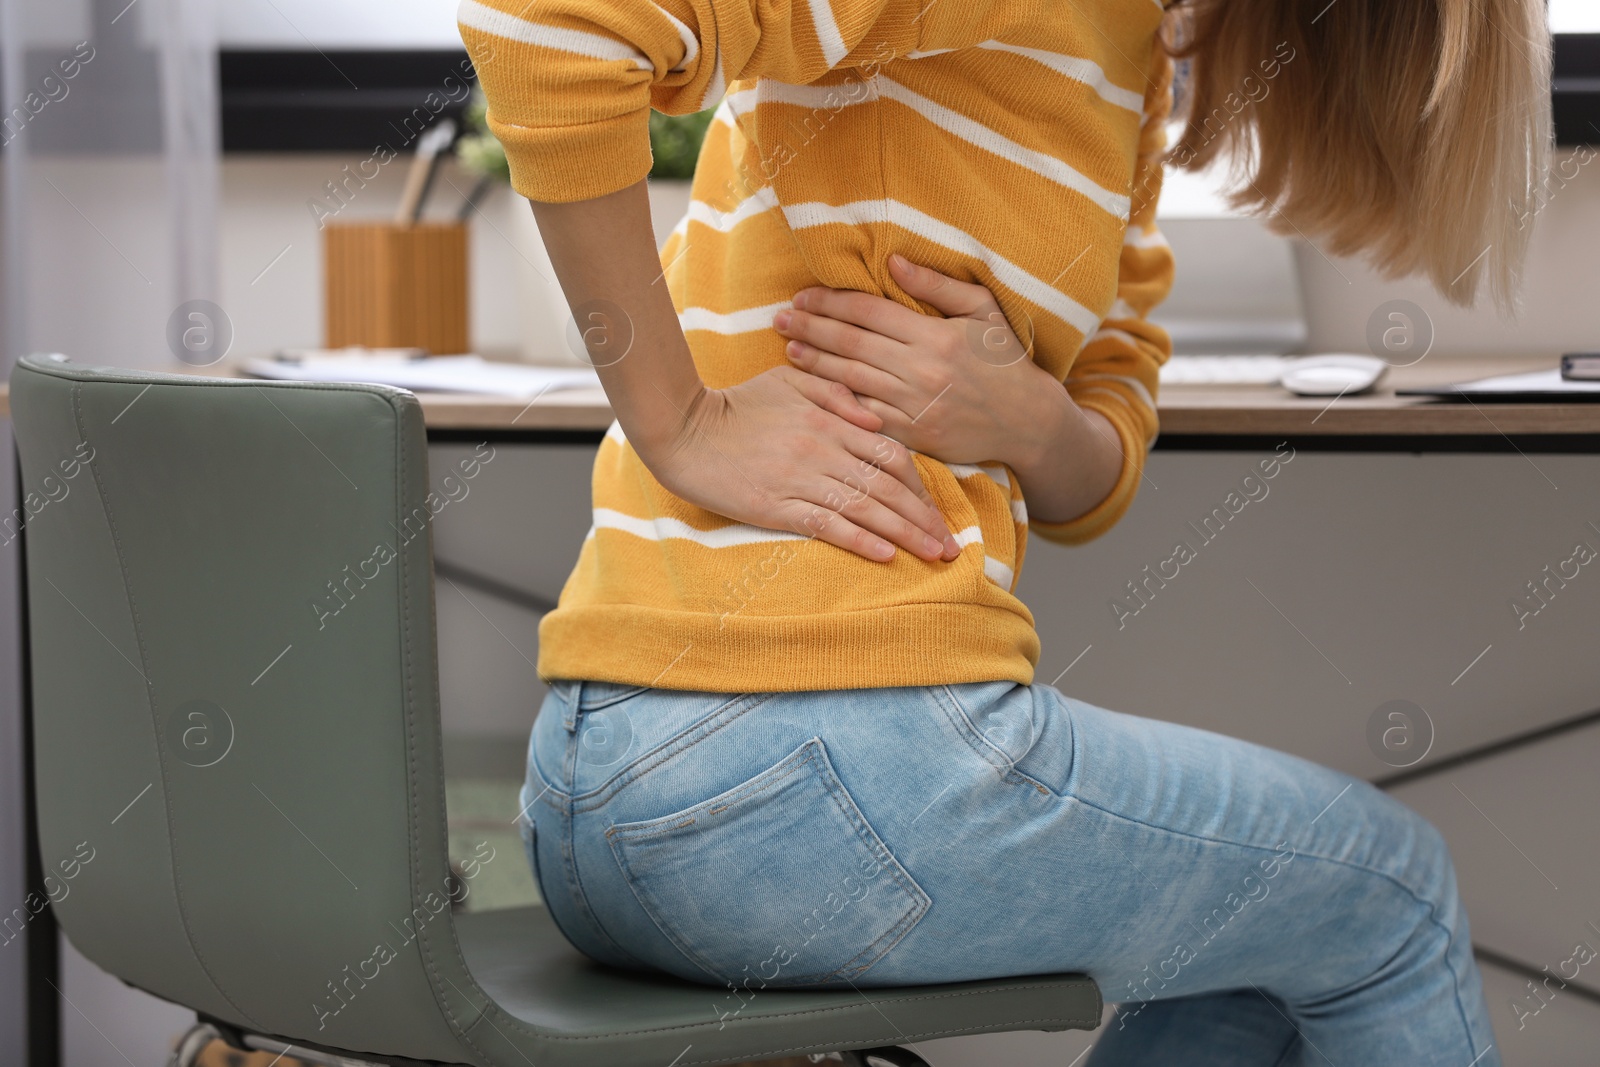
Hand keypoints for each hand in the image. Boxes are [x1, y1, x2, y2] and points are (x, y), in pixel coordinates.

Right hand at [640, 366, 962, 562]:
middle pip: (888, 486)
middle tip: (950, 545)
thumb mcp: (788, 379)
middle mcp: (823, 449)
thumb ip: (834, 390)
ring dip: (905, 534)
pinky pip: (828, 524)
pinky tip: (886, 555)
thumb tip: (874, 415)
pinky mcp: (777, 505)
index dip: (920, 484)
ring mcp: (801, 478)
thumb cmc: (737, 404)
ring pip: (866, 508)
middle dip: (924, 517)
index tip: (937, 509)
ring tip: (933, 555)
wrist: (684, 430)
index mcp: (831, 419)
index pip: (891, 454)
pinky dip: (860, 540)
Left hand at [773, 254, 1067, 470]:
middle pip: (850, 344)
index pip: (868, 312)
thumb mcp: (981, 310)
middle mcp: (920, 370)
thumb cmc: (1003, 360)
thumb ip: (935, 285)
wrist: (1026, 421)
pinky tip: (813, 391)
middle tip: (780, 319)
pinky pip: (864, 416)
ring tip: (789, 350)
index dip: (830, 302)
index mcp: (934, 335)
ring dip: (815, 364)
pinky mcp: (912, 435)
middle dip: (810, 329)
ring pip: (850, 379)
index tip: (802, 296)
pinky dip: (836, 402)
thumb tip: (891, 261)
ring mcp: (914, 405)